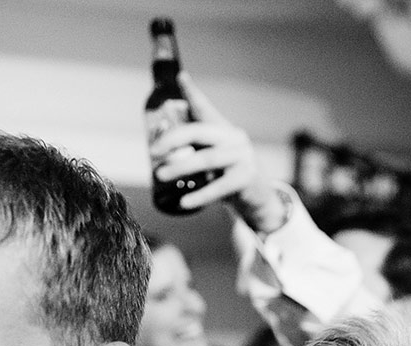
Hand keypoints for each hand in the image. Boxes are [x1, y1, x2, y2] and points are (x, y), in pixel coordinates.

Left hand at [149, 75, 284, 225]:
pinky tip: (184, 202)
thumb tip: (158, 144)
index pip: (206, 109)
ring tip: (160, 175)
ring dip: (180, 166)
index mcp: (223, 129)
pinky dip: (200, 195)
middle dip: (173, 139)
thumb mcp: (213, 157)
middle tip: (152, 152)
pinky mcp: (247, 178)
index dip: (193, 93)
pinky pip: (220, 186)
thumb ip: (194, 149)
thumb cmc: (228, 175)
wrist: (259, 198)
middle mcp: (234, 138)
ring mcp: (243, 157)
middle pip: (200, 131)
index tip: (181, 77)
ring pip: (207, 159)